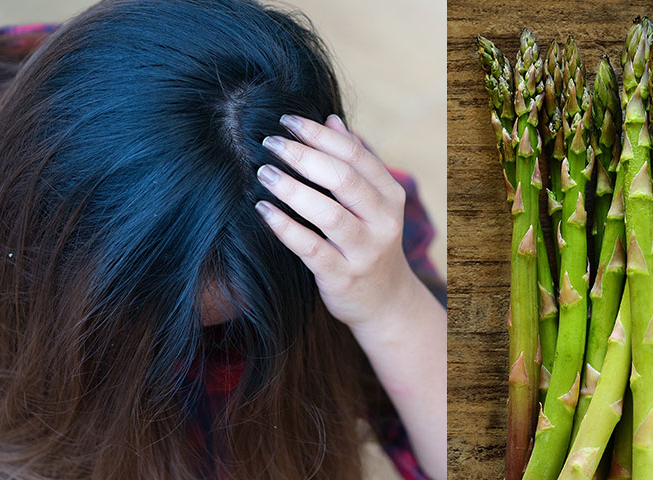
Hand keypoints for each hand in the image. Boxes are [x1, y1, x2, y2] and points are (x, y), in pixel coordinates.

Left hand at [255, 113, 419, 327]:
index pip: (356, 155)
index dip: (319, 134)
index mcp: (391, 196)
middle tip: (269, 142)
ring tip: (262, 172)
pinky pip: (311, 248)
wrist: (385, 302)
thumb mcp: (372, 203)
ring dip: (291, 188)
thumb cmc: (369, 243)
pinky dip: (284, 227)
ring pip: (328, 213)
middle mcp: (383, 221)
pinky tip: (262, 210)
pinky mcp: (343, 277)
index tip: (287, 120)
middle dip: (303, 155)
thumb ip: (355, 163)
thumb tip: (330, 119)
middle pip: (344, 179)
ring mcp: (365, 251)